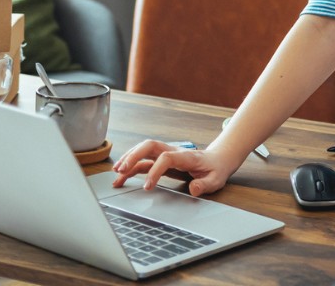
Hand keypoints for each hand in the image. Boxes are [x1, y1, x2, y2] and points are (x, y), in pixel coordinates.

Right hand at [112, 139, 235, 196]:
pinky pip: (144, 160)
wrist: (218, 159)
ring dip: (129, 159)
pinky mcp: (162, 160)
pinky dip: (131, 167)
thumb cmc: (216, 169)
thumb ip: (205, 184)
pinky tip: (121, 176)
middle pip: (150, 146)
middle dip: (134, 156)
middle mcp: (173, 151)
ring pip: (144, 150)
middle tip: (121, 171)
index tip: (148, 187)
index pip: (166, 157)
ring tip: (116, 175)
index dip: (155, 170)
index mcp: (186, 156)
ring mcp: (166, 154)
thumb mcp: (216, 180)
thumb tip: (194, 189)